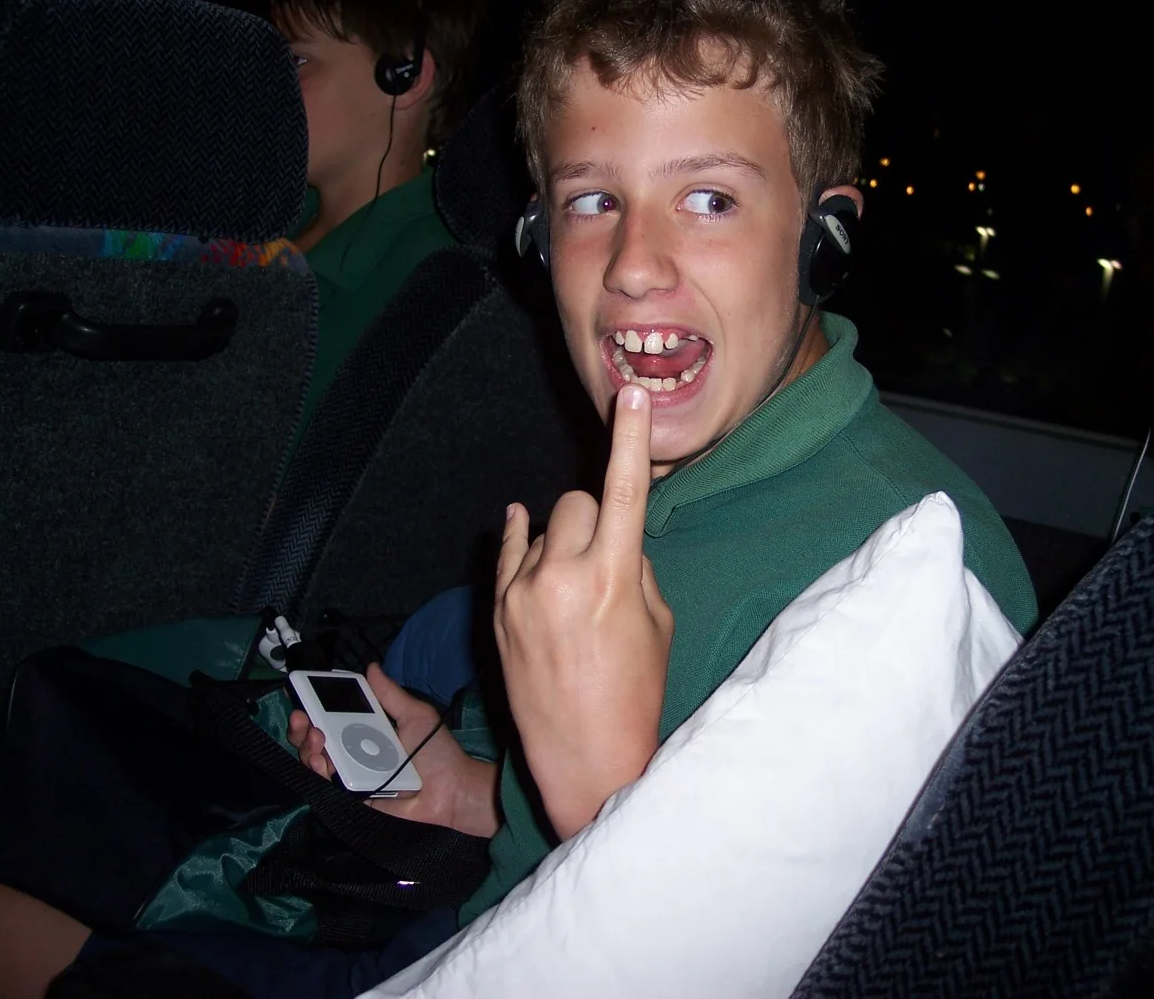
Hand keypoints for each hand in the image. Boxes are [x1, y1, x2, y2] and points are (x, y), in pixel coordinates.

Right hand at [287, 663, 499, 837]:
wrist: (452, 790)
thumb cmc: (437, 752)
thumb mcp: (414, 715)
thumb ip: (390, 694)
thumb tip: (371, 667)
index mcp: (366, 733)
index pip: (331, 720)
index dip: (315, 709)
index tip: (305, 697)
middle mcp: (353, 755)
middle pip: (316, 742)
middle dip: (302, 728)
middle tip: (302, 717)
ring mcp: (351, 778)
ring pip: (315, 763)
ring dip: (307, 747)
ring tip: (315, 736)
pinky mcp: (352, 799)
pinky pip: (327, 788)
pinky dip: (318, 773)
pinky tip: (319, 760)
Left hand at [494, 383, 674, 839]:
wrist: (584, 757)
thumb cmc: (634, 693)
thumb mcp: (657, 623)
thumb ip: (635, 567)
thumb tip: (615, 537)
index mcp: (614, 578)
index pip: (626, 490)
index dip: (630, 438)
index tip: (631, 395)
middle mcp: (561, 576)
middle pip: (580, 500)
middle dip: (598, 516)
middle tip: (609, 556)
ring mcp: (521, 592)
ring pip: (546, 526)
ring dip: (564, 540)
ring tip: (575, 591)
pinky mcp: (496, 609)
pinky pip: (510, 549)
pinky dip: (525, 542)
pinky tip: (528, 537)